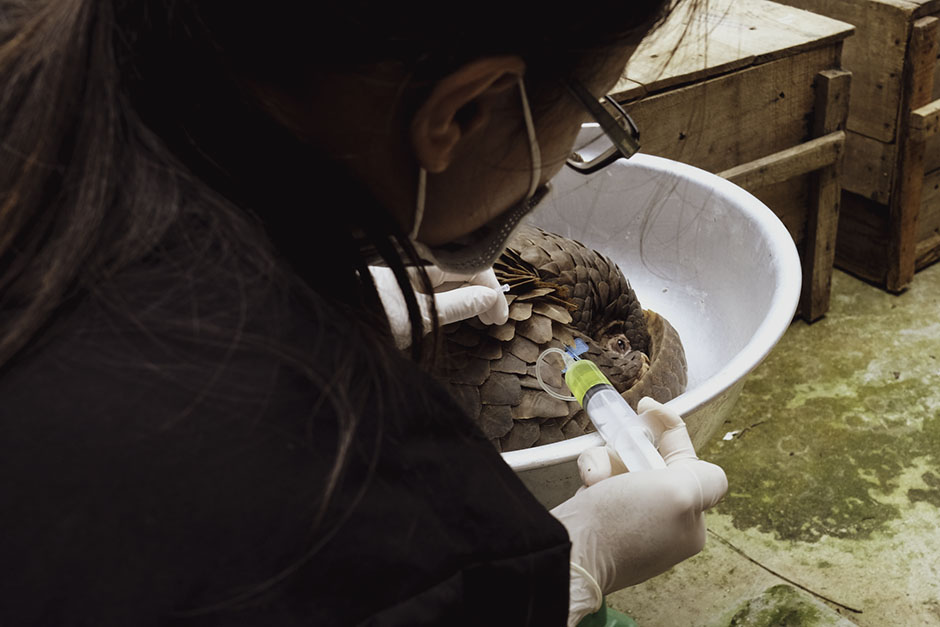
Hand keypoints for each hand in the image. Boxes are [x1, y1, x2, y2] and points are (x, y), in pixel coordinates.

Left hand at [369, 265, 509, 348]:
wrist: (333, 328)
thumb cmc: (372, 318)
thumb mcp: (423, 315)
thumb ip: (458, 304)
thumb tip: (488, 297)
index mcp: (423, 260)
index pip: (471, 265)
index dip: (491, 289)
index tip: (500, 318)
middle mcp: (416, 262)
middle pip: (462, 269)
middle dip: (483, 292)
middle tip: (495, 321)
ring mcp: (406, 274)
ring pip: (448, 279)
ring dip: (469, 296)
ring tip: (482, 317)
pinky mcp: (397, 287)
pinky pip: (433, 287)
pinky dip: (450, 299)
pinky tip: (456, 312)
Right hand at [550, 398, 726, 625]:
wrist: (569, 554)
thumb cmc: (622, 524)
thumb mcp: (679, 495)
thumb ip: (706, 478)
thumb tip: (706, 475)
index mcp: (690, 520)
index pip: (687, 459)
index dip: (668, 427)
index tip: (644, 406)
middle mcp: (664, 523)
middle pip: (649, 460)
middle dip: (625, 451)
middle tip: (611, 455)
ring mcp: (633, 524)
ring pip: (620, 469)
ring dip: (603, 464)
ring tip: (593, 481)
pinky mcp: (602, 524)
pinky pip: (600, 485)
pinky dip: (591, 479)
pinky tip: (585, 490)